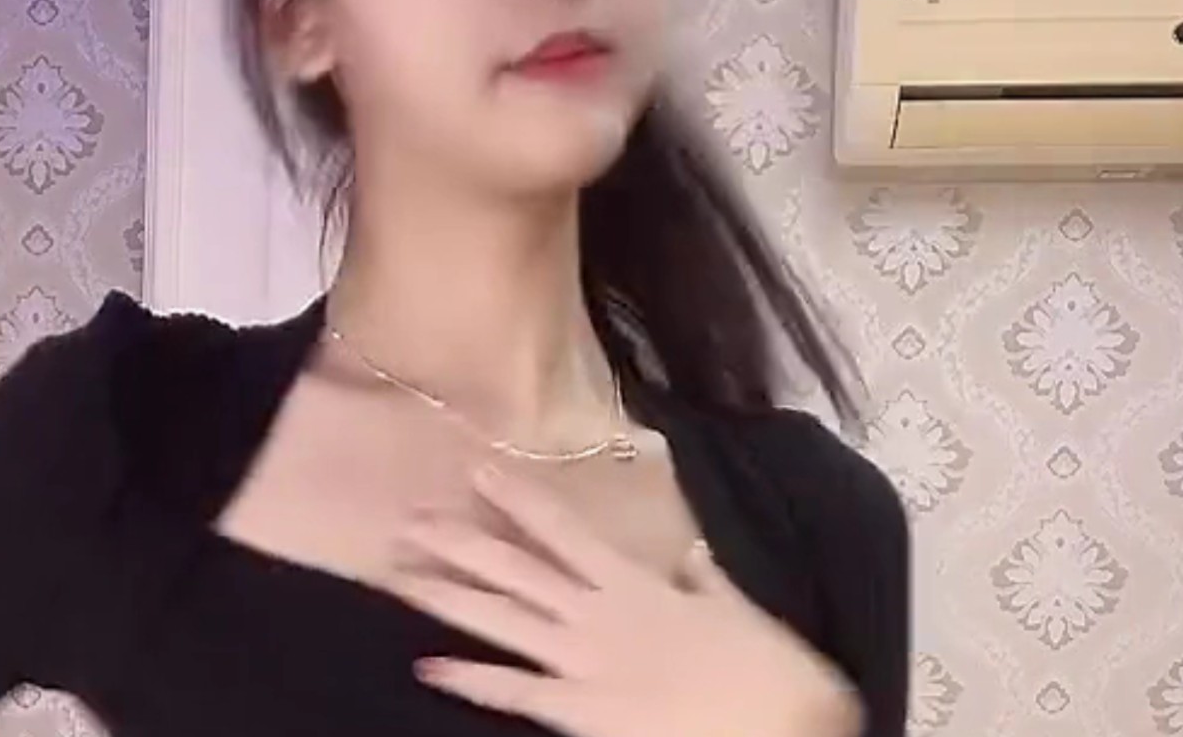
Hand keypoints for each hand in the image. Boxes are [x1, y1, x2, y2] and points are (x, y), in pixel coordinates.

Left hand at [392, 465, 862, 736]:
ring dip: (447, 595)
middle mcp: (598, 614)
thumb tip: (693, 549)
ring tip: (398, 576)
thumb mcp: (742, 611)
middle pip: (514, 568)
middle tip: (406, 519)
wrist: (784, 731)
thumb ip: (707, 580)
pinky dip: (469, 679)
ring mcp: (585, 663)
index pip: (563, 529)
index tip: (475, 471)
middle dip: (459, 542)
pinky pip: (513, 693)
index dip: (517, 500)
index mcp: (636, 584)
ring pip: (501, 620)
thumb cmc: (771, 674)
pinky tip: (427, 668)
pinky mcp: (581, 713)